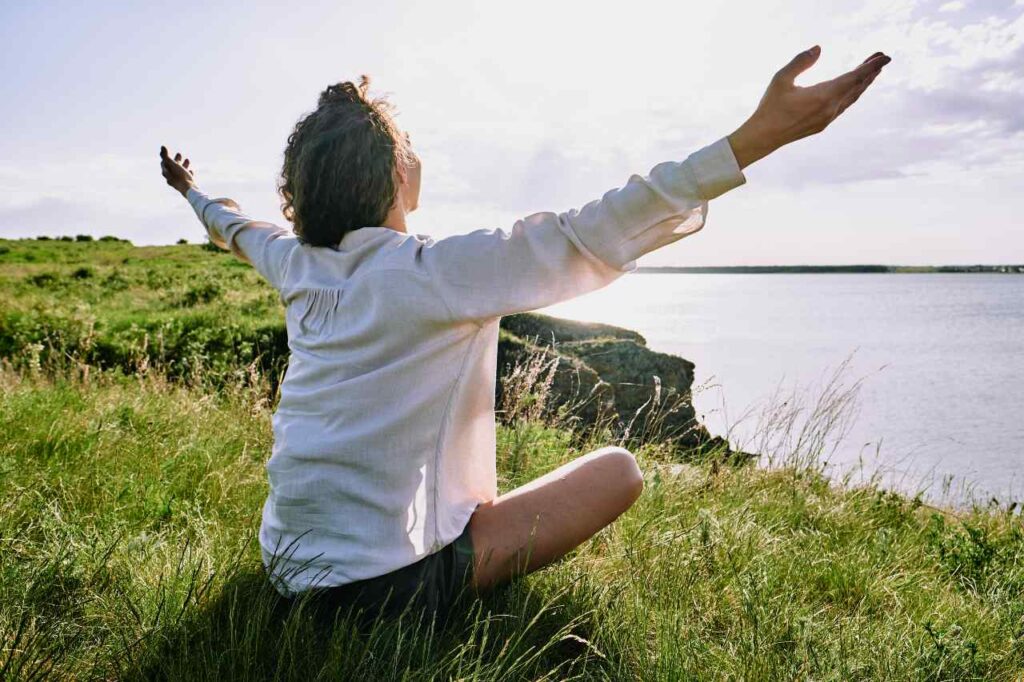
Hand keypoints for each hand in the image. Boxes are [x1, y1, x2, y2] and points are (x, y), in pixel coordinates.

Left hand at [160, 145, 196, 196]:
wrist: (189, 190)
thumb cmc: (180, 176)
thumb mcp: (172, 164)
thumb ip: (166, 156)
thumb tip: (162, 147)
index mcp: (166, 173)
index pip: (164, 163)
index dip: (166, 157)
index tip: (167, 151)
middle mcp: (171, 178)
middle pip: (172, 167)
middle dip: (176, 160)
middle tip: (179, 154)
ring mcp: (178, 182)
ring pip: (180, 172)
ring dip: (183, 165)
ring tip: (188, 160)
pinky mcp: (186, 185)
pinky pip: (186, 178)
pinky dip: (188, 173)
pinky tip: (191, 171)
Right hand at [727, 46, 890, 169]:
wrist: (763, 137)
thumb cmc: (770, 107)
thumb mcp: (781, 79)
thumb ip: (801, 61)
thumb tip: (818, 49)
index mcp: (823, 96)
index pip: (854, 78)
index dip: (871, 66)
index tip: (885, 57)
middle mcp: (830, 109)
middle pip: (857, 87)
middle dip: (870, 72)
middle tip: (881, 58)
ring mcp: (827, 118)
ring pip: (851, 98)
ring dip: (862, 84)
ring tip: (871, 73)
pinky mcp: (822, 124)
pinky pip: (843, 106)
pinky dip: (852, 95)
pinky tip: (851, 91)